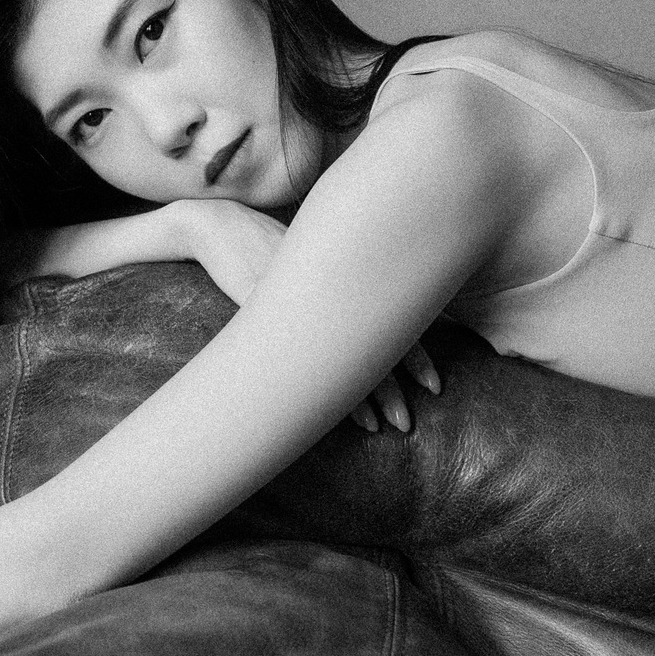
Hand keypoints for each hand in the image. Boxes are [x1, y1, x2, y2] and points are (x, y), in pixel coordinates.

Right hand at [182, 202, 440, 436]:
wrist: (221, 228)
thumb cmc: (269, 246)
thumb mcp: (316, 258)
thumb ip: (346, 282)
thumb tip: (374, 308)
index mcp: (353, 275)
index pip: (401, 320)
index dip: (418, 357)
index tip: (433, 385)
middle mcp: (338, 289)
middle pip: (380, 347)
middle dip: (396, 391)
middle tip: (407, 422)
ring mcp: (305, 305)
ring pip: (346, 359)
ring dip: (367, 398)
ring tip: (383, 427)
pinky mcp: (273, 316)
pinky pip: (304, 362)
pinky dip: (324, 391)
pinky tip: (334, 414)